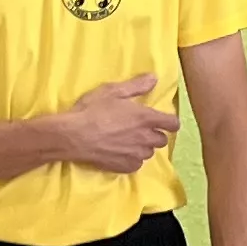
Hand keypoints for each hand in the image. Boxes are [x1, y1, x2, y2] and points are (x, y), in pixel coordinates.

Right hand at [56, 72, 180, 173]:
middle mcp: (145, 138)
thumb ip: (136, 86)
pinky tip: (121, 152)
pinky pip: (137, 164)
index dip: (170, 122)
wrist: (73, 136)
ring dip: (143, 147)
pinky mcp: (126, 167)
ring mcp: (136, 154)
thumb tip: (154, 78)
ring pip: (149, 152)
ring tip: (129, 141)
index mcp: (146, 118)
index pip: (173, 124)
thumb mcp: (112, 91)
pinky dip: (132, 159)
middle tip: (140, 129)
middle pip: (162, 140)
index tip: (163, 121)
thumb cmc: (92, 110)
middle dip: (155, 134)